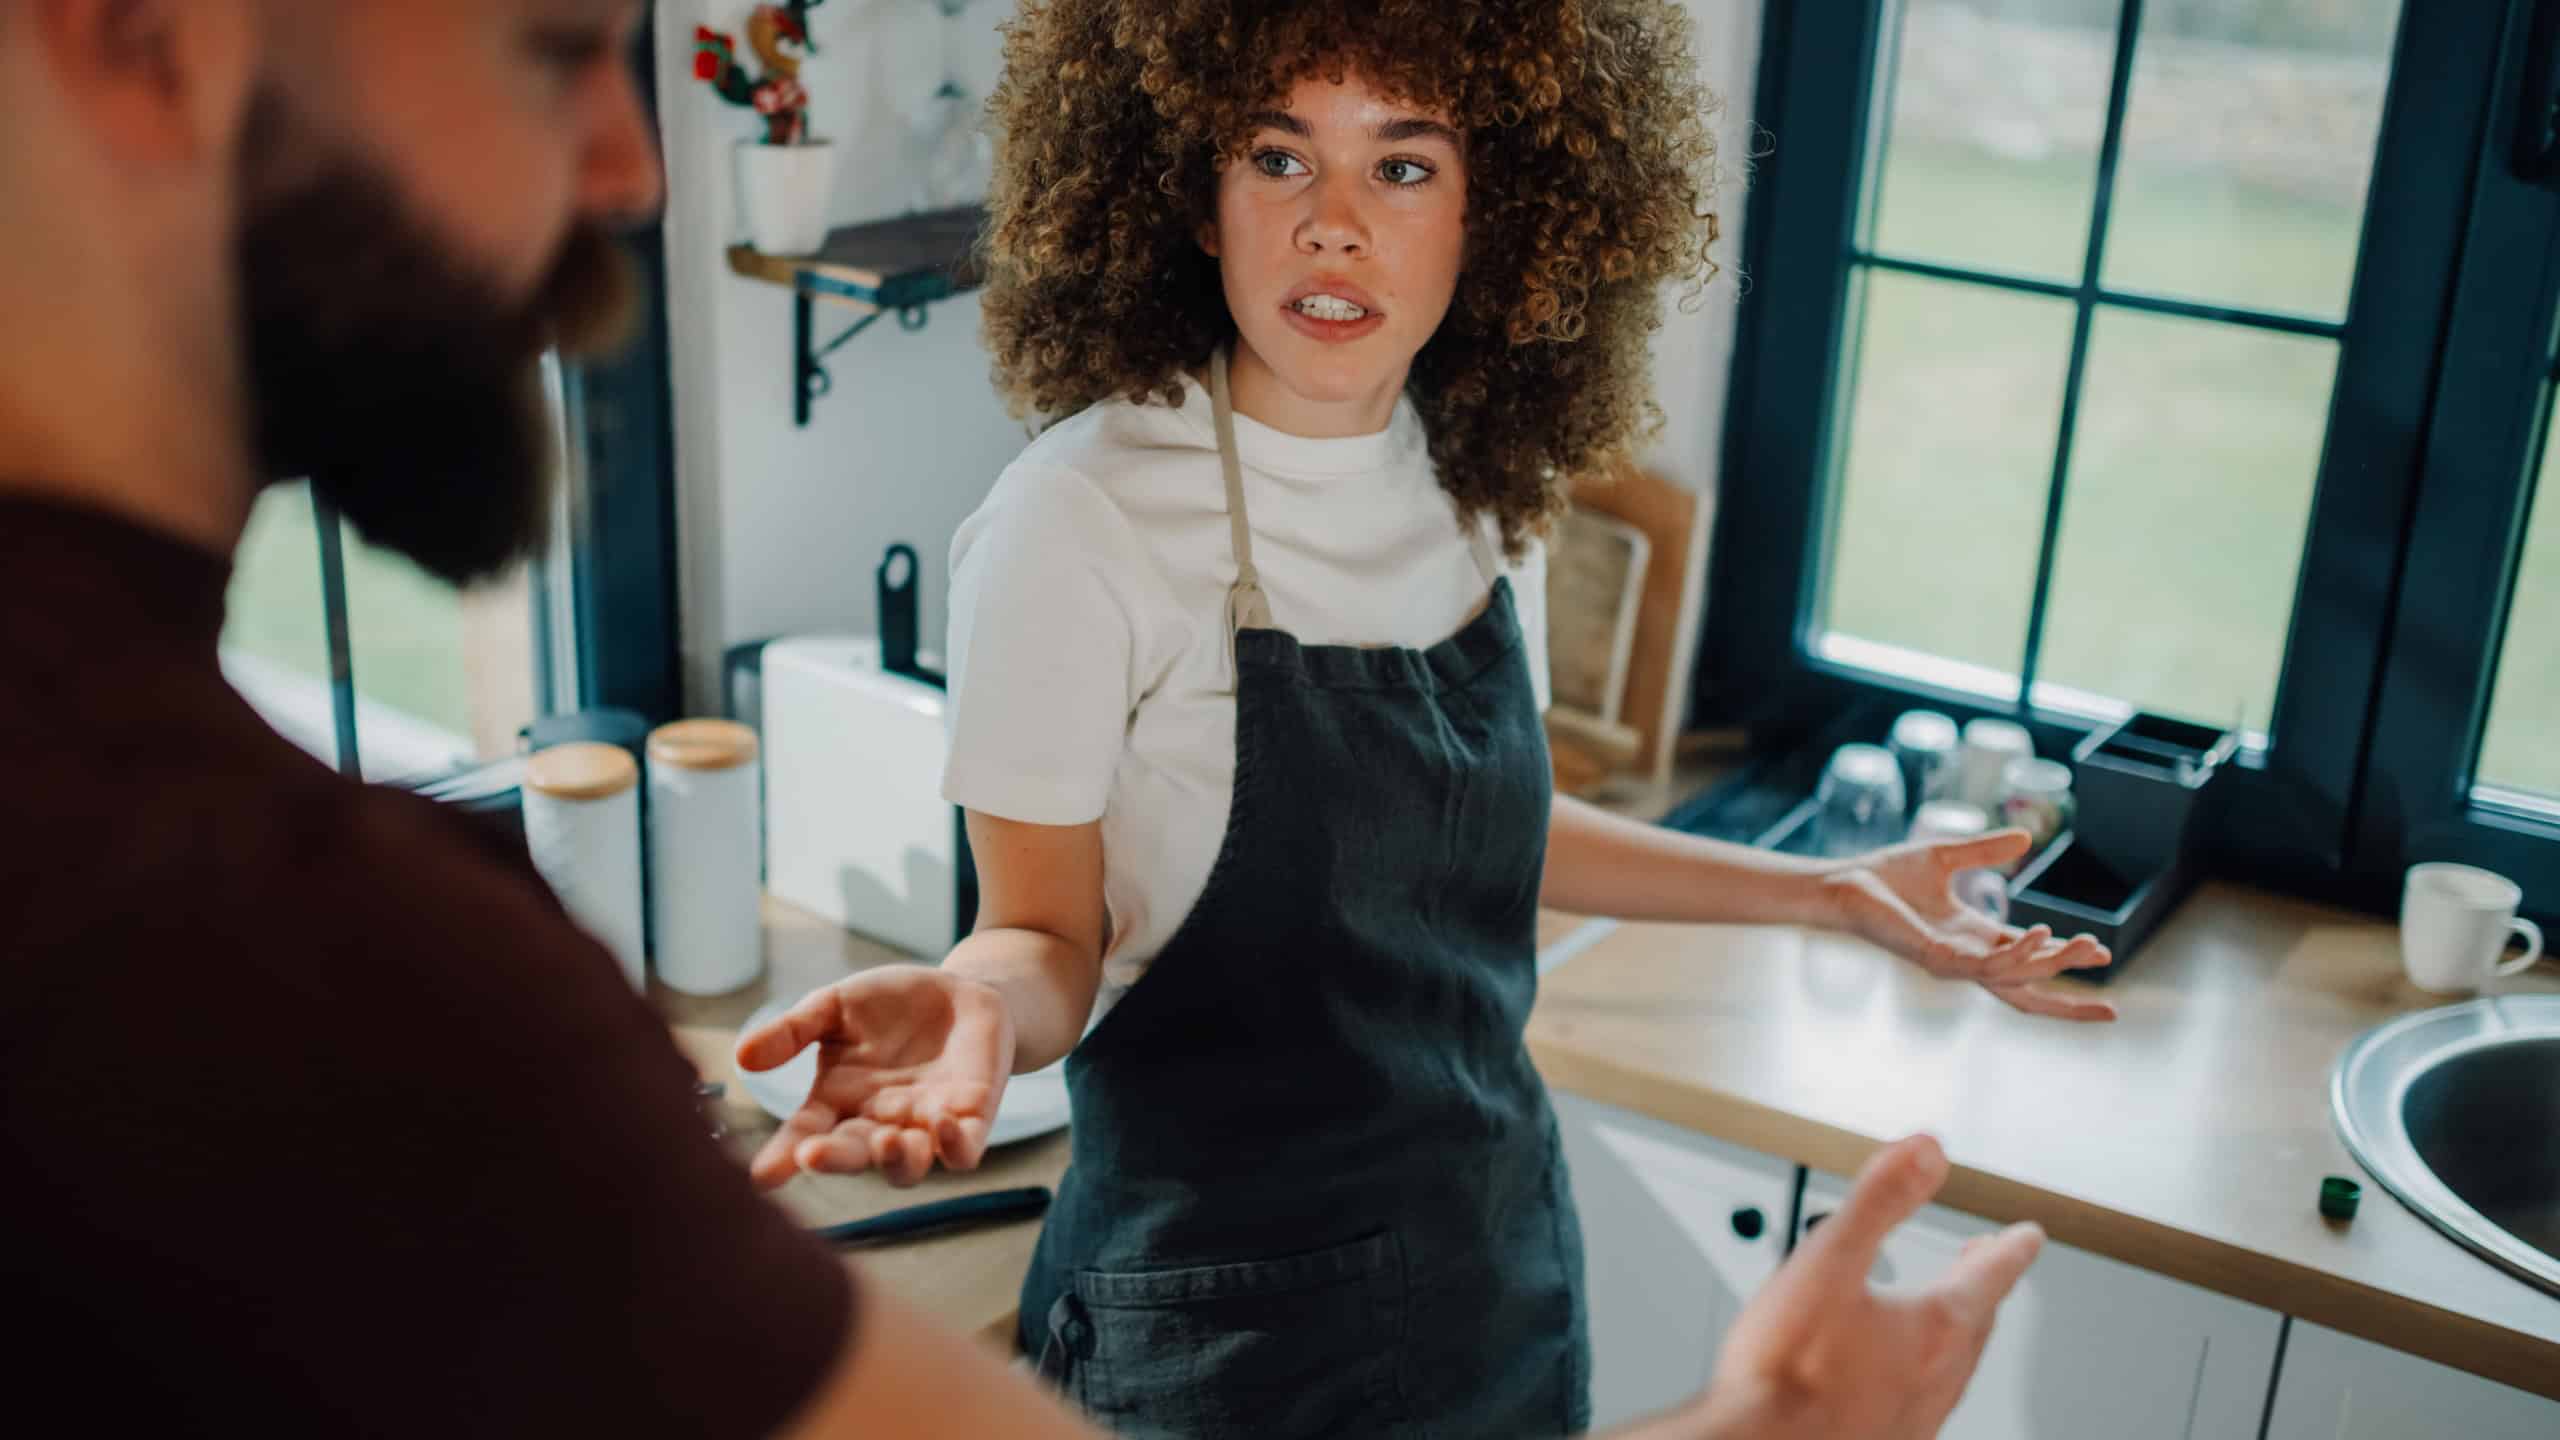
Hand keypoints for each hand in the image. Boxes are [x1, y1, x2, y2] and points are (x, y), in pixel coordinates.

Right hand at [735, 966, 1015, 1188]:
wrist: (960, 992)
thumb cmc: (891, 1004)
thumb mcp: (835, 1006)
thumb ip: (794, 1031)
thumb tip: (743, 1057)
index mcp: (839, 1101)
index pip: (805, 1135)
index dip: (783, 1157)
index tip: (762, 1176)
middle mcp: (877, 1123)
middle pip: (852, 1155)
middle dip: (834, 1159)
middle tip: (813, 1155)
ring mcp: (923, 1126)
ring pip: (907, 1167)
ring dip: (895, 1161)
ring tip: (886, 1139)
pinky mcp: (971, 1120)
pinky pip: (962, 1153)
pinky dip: (954, 1147)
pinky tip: (942, 1123)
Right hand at [1689, 1137, 2045, 1439]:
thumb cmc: (1786, 1369)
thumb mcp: (1827, 1259)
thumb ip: (1879, 1198)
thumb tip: (1927, 1150)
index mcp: (1934, 1327)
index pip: (1991, 1277)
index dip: (2011, 1249)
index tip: (2027, 1236)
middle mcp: (1936, 1376)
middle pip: (1976, 1322)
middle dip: (1982, 1285)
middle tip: (1986, 1261)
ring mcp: (1915, 1416)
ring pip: (1954, 1365)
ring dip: (1958, 1330)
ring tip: (1945, 1316)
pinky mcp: (1885, 1439)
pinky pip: (1925, 1399)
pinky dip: (1926, 1372)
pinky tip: (1899, 1376)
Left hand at [1821, 830, 2115, 1020]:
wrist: (1843, 883)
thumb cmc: (1886, 876)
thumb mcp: (1947, 857)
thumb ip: (1987, 852)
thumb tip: (2026, 837)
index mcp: (1973, 939)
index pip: (2028, 960)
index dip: (2064, 958)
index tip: (2102, 954)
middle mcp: (1965, 958)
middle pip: (2027, 990)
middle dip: (2068, 1003)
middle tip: (2112, 1011)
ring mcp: (1951, 962)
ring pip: (2014, 979)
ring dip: (2053, 966)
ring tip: (2087, 948)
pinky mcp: (1934, 958)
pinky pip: (1985, 964)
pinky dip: (2017, 953)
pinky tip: (2042, 934)